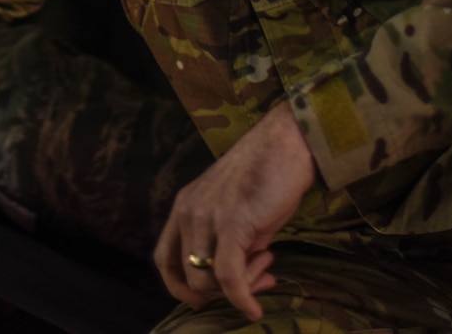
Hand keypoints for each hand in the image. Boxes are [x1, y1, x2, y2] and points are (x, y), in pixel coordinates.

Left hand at [153, 103, 316, 319]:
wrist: (288, 141)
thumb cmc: (268, 174)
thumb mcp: (238, 210)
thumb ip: (229, 243)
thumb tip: (239, 283)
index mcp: (185, 205)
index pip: (163, 257)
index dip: (178, 285)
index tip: (205, 298)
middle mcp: (188, 211)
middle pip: (185, 274)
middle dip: (220, 289)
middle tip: (258, 277)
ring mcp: (206, 216)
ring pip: (205, 280)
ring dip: (238, 287)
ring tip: (266, 264)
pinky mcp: (231, 222)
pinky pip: (228, 276)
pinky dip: (241, 298)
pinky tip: (254, 308)